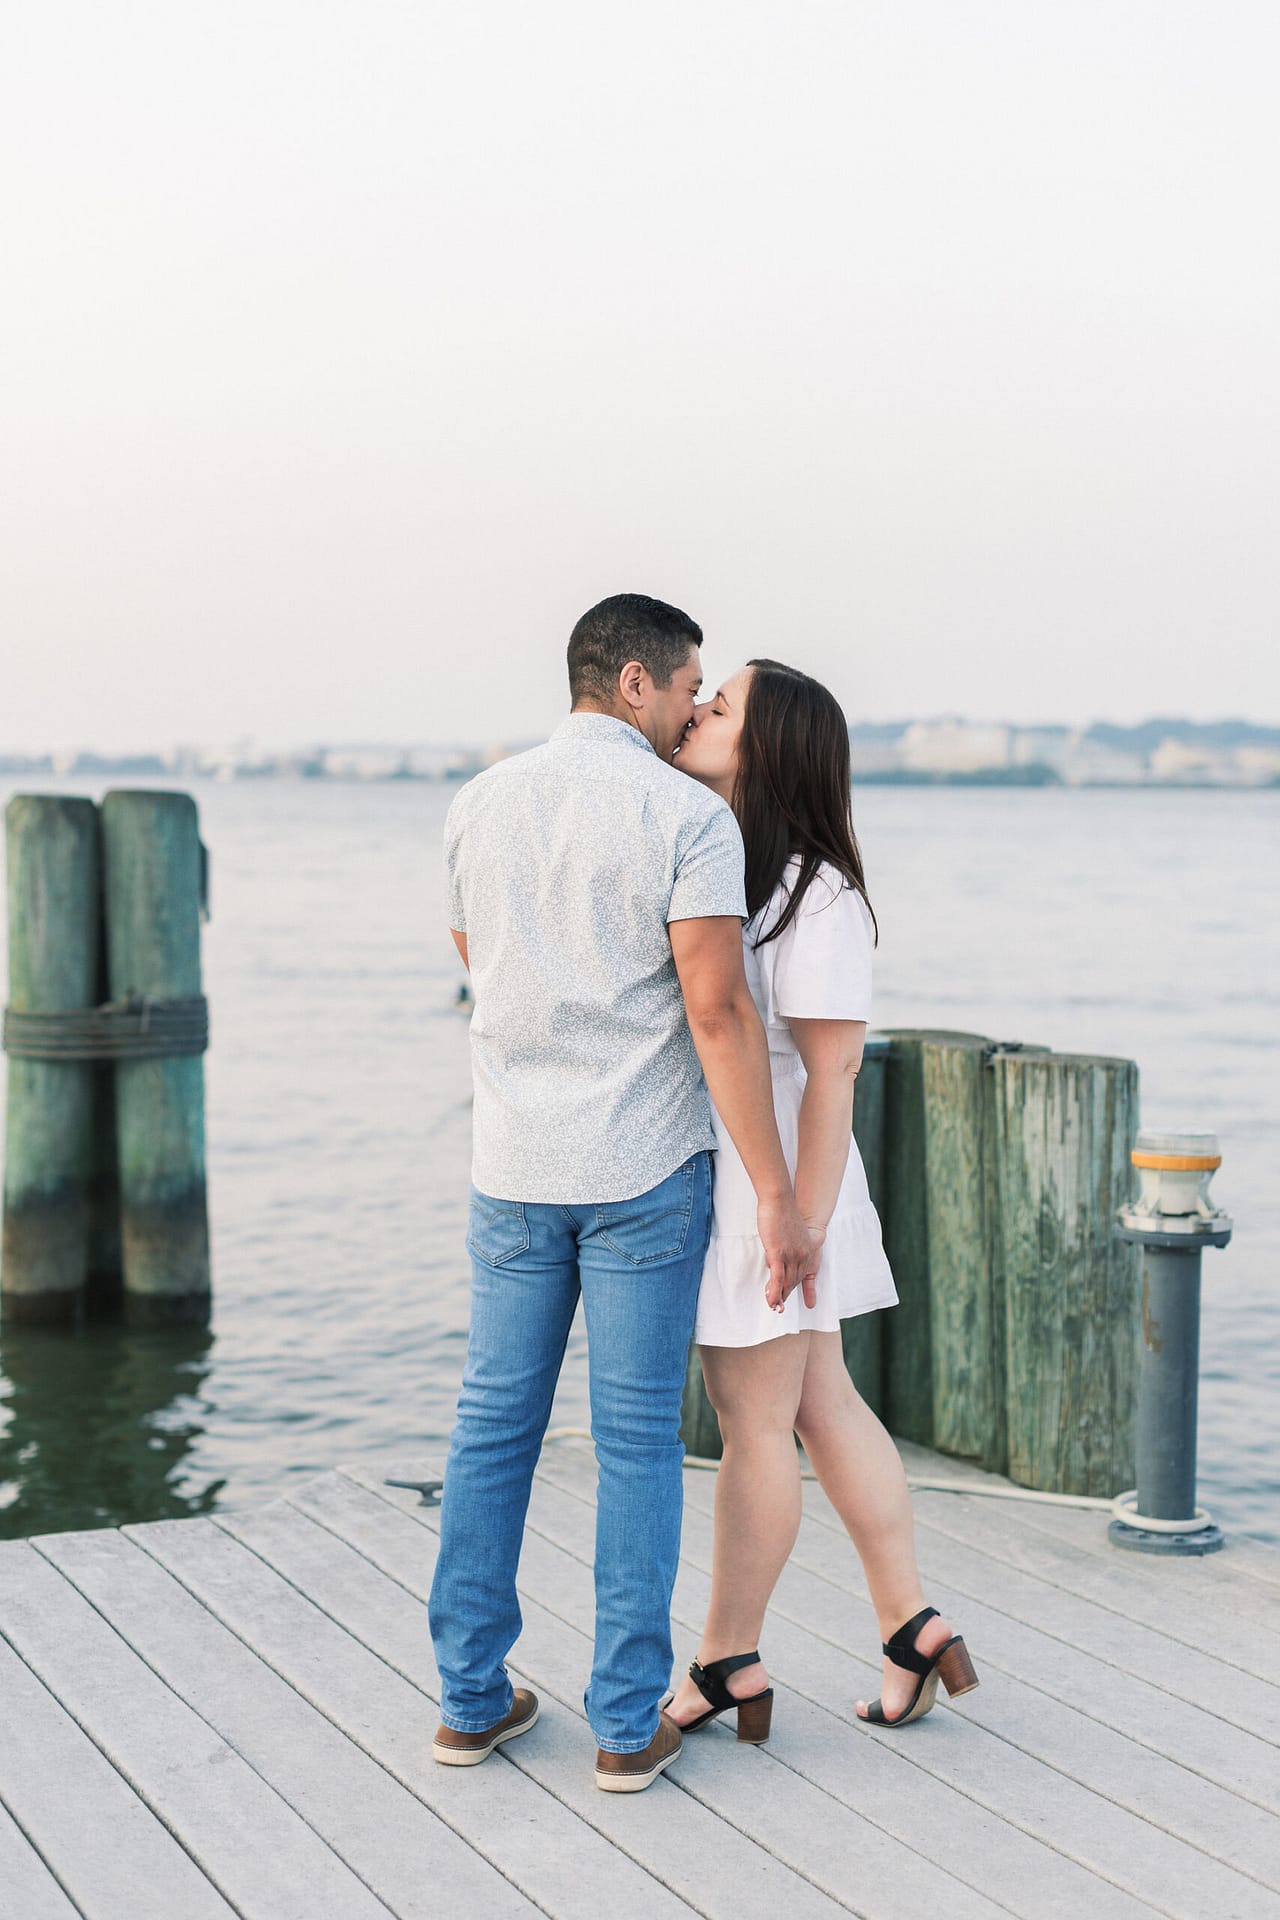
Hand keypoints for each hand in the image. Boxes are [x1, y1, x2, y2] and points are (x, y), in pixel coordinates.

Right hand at [758, 1198, 821, 1313]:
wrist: (780, 1200)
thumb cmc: (781, 1212)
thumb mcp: (789, 1232)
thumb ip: (787, 1244)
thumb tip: (777, 1253)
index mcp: (807, 1250)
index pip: (800, 1274)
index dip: (791, 1287)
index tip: (784, 1295)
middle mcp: (802, 1256)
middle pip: (793, 1282)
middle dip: (784, 1295)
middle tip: (776, 1305)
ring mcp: (791, 1256)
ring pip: (786, 1283)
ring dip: (778, 1297)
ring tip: (773, 1307)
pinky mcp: (778, 1254)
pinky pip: (777, 1279)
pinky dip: (774, 1292)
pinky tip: (770, 1301)